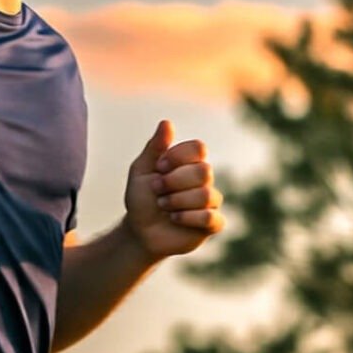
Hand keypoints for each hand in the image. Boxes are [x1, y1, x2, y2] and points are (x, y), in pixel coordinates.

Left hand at [123, 120, 224, 260]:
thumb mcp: (141, 170)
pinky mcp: (212, 224)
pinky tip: (175, 219)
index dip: (178, 157)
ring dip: (176, 201)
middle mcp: (203, 180)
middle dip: (174, 181)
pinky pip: (211, 218)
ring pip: (206, 195)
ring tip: (163, 206)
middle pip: (204, 171)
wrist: (140, 230)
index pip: (199, 148)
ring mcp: (210, 202)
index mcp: (189, 162)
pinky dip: (188, 217)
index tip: (158, 167)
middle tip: (156, 189)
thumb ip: (155, 147)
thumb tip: (167, 122)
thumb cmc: (142, 197)